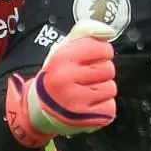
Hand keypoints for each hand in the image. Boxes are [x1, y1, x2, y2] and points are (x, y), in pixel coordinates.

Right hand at [5, 20, 117, 146]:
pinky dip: (104, 106)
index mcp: (61, 58)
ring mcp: (75, 101)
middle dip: (102, 72)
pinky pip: (110, 107)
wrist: (40, 108)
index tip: (93, 58)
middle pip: (108, 69)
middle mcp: (66, 79)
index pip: (102, 48)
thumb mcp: (64, 49)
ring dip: (103, 89)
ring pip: (111, 88)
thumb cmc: (58, 75)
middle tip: (87, 77)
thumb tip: (108, 31)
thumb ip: (86, 34)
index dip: (102, 52)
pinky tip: (89, 104)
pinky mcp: (84, 119)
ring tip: (87, 91)